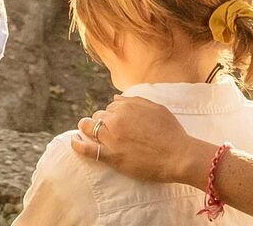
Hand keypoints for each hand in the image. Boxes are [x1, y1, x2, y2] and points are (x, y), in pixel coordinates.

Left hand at [72, 96, 212, 185]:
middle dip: (101, 122)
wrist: (179, 156)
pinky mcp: (111, 156)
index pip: (110, 107)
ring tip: (85, 131)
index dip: (113, 115)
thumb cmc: (172, 132)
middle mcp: (115, 119)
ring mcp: (111, 138)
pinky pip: (87, 149)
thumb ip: (134, 100)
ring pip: (89, 128)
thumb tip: (115, 98)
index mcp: (125, 106)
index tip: (117, 122)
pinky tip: (73, 142)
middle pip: (98, 116)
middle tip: (108, 131)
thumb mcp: (155, 107)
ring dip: (87, 128)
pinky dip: (77, 145)